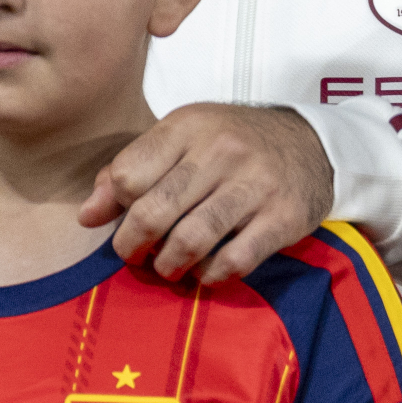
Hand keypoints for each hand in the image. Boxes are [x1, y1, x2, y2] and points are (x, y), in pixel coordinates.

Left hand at [80, 104, 335, 284]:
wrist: (313, 144)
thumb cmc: (234, 144)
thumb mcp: (184, 138)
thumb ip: (134, 168)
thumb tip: (88, 215)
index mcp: (190, 126)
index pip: (129, 174)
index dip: (113, 207)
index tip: (119, 222)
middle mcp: (223, 150)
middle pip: (154, 211)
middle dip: (132, 245)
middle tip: (134, 255)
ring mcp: (257, 184)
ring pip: (191, 239)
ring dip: (168, 264)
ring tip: (167, 267)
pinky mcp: (284, 217)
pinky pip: (234, 260)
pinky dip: (211, 275)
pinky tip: (205, 272)